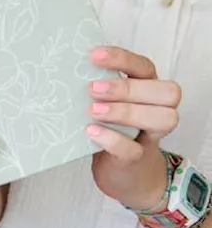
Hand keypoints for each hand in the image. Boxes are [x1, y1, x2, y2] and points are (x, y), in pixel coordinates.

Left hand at [85, 46, 180, 210]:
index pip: (145, 67)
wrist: (122, 172)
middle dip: (128, 88)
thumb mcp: (105, 103)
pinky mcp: (136, 159)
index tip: (93, 55)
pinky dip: (112, 139)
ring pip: (163, 118)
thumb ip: (97, 87)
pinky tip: (91, 131)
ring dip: (126, 111)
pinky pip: (133, 148)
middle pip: (166, 92)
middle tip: (93, 89)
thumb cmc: (110, 128)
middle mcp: (156, 109)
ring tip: (93, 111)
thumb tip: (60, 66)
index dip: (123, 59)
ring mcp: (150, 136)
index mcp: (146, 89)